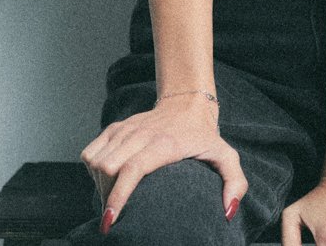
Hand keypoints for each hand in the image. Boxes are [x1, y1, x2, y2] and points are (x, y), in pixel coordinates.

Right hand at [80, 94, 247, 233]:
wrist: (187, 102)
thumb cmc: (204, 135)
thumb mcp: (226, 156)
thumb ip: (235, 183)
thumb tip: (227, 212)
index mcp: (165, 144)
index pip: (132, 169)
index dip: (118, 196)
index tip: (111, 221)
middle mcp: (141, 134)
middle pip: (108, 168)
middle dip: (107, 196)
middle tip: (116, 216)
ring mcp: (125, 129)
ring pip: (96, 161)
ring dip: (99, 185)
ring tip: (112, 201)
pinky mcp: (114, 127)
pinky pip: (90, 152)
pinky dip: (93, 169)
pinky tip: (107, 181)